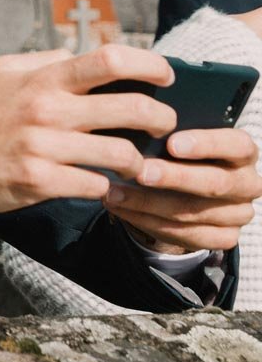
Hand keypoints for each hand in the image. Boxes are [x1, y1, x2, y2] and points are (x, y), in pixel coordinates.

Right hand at [0, 45, 256, 237]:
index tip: (165, 76)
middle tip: (164, 126)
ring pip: (122, 154)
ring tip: (137, 163)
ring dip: (140, 161)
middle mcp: (46, 111)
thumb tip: (82, 55)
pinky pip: (97, 185)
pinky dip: (110, 188)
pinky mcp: (41, 182)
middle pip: (133, 108)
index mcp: (42, 80)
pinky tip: (108, 186)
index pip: (111, 59)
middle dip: (162, 119)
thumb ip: (45, 61)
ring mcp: (44, 149)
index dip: (151, 65)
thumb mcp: (3, 74)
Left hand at [103, 126, 260, 253]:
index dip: (206, 144)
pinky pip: (185, 234)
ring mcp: (238, 214)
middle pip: (216, 183)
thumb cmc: (178, 156)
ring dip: (148, 203)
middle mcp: (247, 184)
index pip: (237, 145)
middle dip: (174, 177)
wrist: (181, 192)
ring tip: (114, 193)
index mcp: (242, 152)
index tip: (172, 143)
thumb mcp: (179, 141)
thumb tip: (141, 124)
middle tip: (140, 172)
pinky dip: (147, 222)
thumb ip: (170, 136)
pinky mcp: (225, 237)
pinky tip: (122, 209)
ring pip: (193, 212)